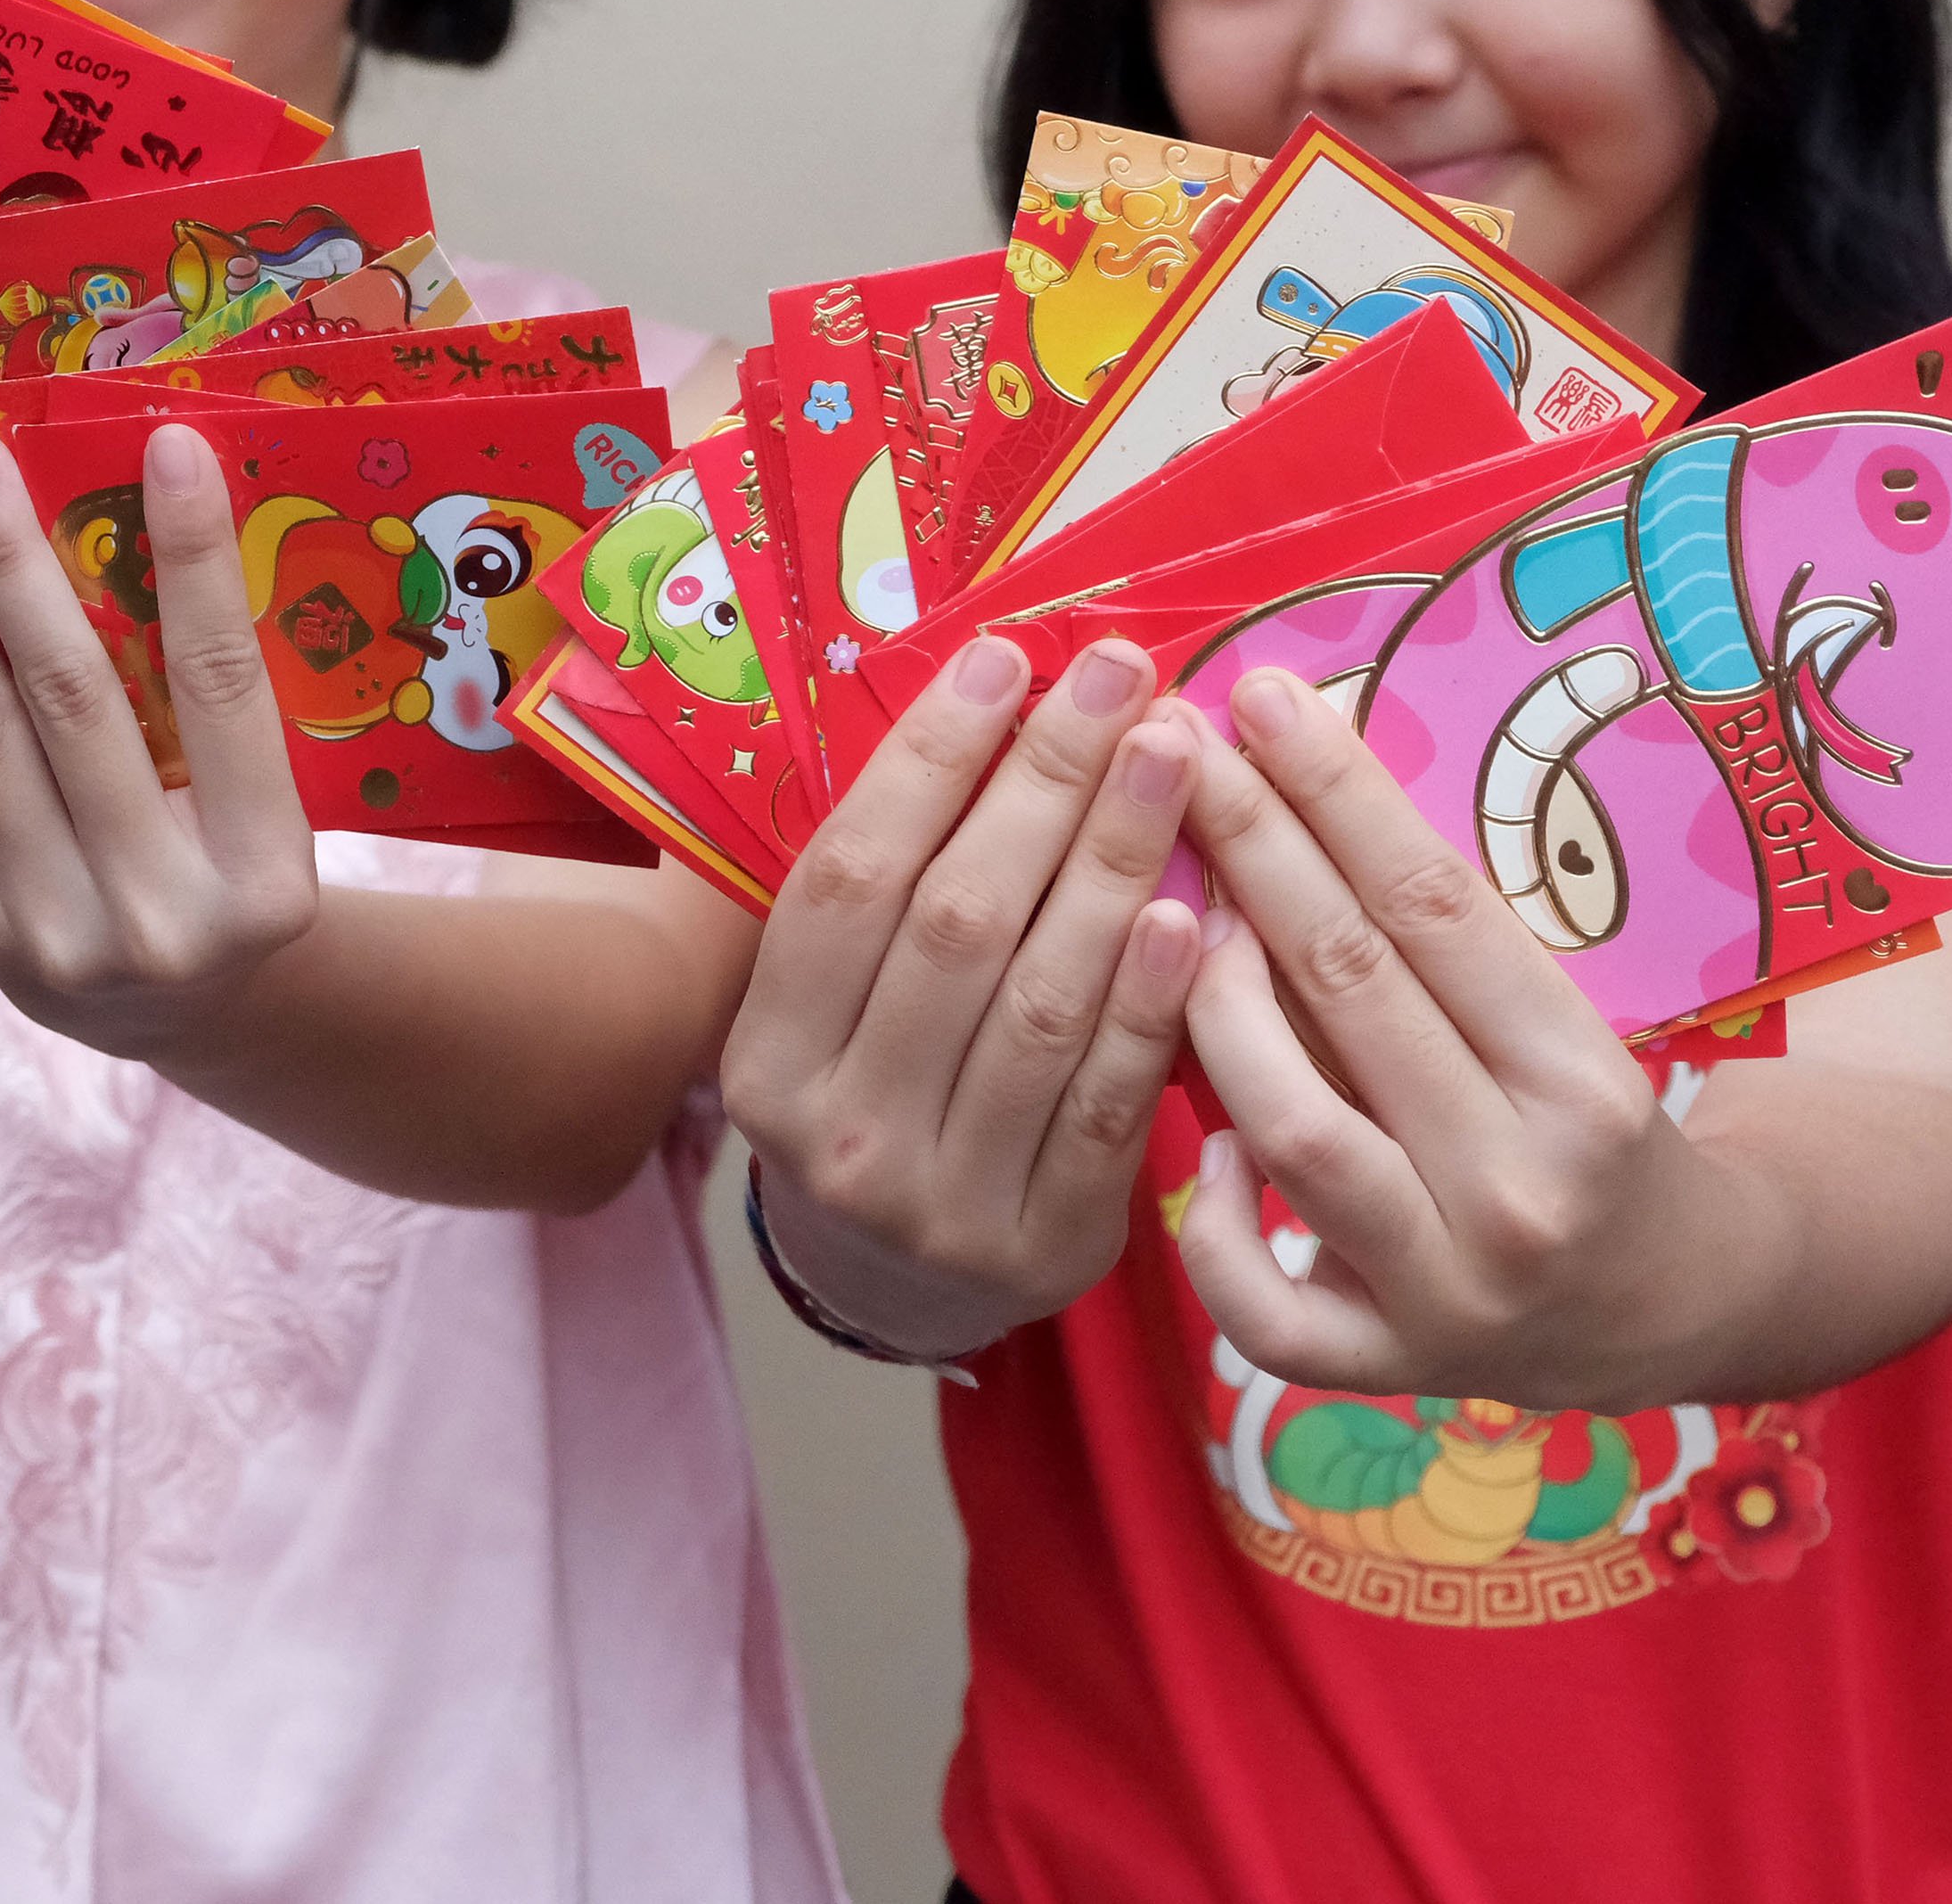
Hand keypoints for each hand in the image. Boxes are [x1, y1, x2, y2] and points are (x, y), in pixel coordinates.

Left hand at [0, 423, 316, 1062]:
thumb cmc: (224, 863)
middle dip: (10, 563)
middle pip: (74, 702)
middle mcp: (161, 915)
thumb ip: (212, 695)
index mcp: (268, 873)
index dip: (198, 562)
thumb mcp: (262, 800)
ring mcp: (54, 932)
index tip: (168, 441)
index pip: (225, 687)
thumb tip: (150, 493)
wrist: (168, 1012)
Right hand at [719, 634, 1205, 1360]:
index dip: (928, 761)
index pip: (847, 879)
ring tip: (1174, 752)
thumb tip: (977, 709)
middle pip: (953, 925)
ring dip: (1115, 862)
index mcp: (763, 1060)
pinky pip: (1110, 1101)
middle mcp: (838, 1134)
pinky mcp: (1046, 1246)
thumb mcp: (818, 1013)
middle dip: (1044, 784)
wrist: (899, 1293)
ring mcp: (942, 1201)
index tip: (1006, 657)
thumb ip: (872, 894)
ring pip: (1040, 1004)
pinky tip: (1189, 905)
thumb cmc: (870, 1098)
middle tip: (1121, 677)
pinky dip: (1151, 999)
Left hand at [1170, 664, 1750, 1408]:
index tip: (1260, 695)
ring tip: (1163, 910)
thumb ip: (1434, 942)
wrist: (1685, 1308)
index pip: (1436, 907)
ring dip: (1211, 1009)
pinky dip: (1217, 1221)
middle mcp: (1524, 1187)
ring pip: (1294, 1129)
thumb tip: (1286, 778)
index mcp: (1586, 1082)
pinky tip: (1203, 1147)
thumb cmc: (1594, 1128)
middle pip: (1354, 987)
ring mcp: (1452, 1290)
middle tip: (1173, 743)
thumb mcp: (1561, 1026)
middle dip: (1252, 849)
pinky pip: (1262, 1301)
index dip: (1337, 792)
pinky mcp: (1387, 1368)